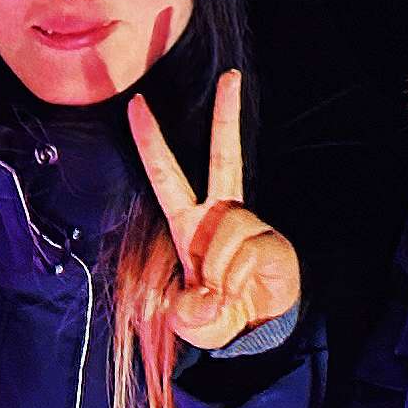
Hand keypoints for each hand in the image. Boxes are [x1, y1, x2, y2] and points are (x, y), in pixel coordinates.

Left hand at [132, 67, 300, 349]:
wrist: (254, 331)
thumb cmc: (214, 316)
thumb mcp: (187, 322)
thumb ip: (185, 311)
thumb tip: (207, 294)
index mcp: (188, 224)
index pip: (165, 175)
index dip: (150, 141)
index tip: (137, 104)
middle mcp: (219, 214)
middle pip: (224, 155)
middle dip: (227, 115)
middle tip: (231, 76)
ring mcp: (248, 223)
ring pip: (226, 228)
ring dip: (218, 270)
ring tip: (224, 293)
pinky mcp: (271, 239)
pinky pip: (246, 250)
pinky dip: (237, 278)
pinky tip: (243, 290)